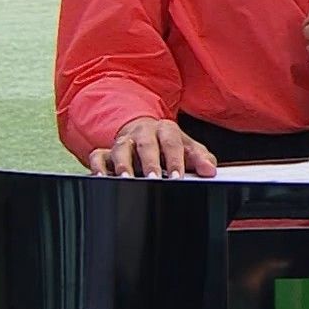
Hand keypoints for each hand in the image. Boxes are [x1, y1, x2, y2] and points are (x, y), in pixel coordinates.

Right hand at [90, 117, 216, 177]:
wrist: (145, 131)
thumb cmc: (169, 144)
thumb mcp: (188, 148)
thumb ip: (201, 158)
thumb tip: (210, 171)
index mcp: (166, 129)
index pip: (172, 143)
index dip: (175, 160)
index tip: (177, 177)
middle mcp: (144, 132)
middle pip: (146, 144)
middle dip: (150, 162)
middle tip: (154, 179)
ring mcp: (125, 140)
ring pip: (121, 148)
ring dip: (123, 164)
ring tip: (126, 179)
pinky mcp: (108, 150)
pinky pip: (99, 155)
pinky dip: (98, 165)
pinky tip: (101, 177)